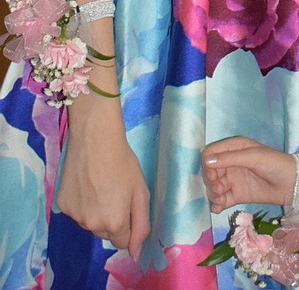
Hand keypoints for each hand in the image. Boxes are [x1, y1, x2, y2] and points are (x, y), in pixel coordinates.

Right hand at [57, 115, 149, 258]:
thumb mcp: (141, 192)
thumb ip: (141, 225)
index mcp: (114, 222)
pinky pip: (76, 213)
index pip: (122, 241)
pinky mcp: (62, 205)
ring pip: (90, 224)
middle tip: (113, 192)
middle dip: (111, 219)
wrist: (95, 139)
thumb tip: (135, 253)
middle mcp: (92, 225)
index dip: (127, 224)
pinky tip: (85, 183)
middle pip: (105, 233)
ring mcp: (74, 216)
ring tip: (99, 185)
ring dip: (96, 212)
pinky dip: (81, 203)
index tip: (126, 205)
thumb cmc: (123, 162)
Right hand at [203, 138, 295, 211]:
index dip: (208, 164)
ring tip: (221, 199)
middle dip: (210, 181)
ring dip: (213, 194)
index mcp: (234, 148)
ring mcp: (233, 180)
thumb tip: (206, 161)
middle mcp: (231, 163)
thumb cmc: (274, 163)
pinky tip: (218, 208)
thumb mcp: (253, 157)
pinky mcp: (237, 195)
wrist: (291, 183)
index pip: (210, 153)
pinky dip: (216, 204)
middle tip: (219, 189)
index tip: (214, 175)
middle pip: (209, 172)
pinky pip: (221, 200)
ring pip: (213, 187)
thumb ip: (230, 158)